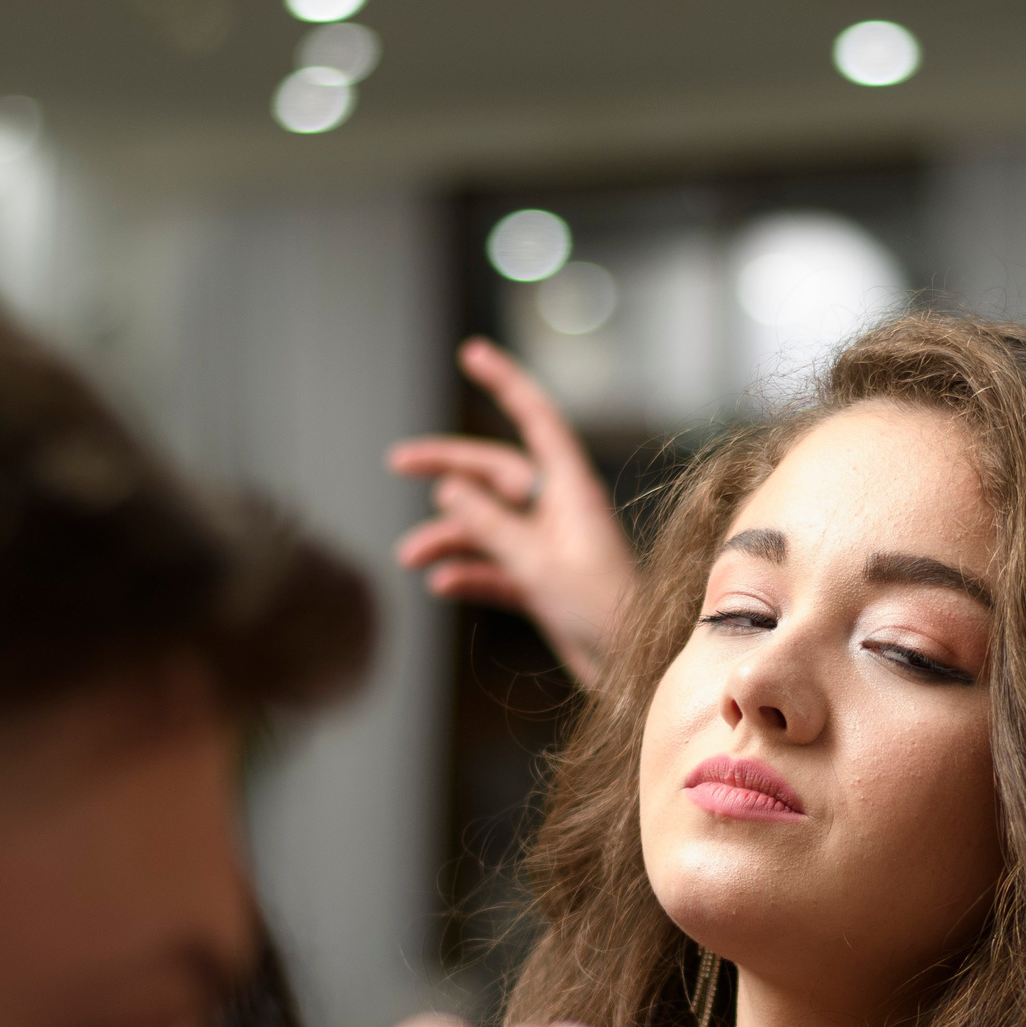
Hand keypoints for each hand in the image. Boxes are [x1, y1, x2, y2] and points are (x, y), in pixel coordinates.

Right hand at [389, 338, 638, 685]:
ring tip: (412, 557)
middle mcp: (561, 511)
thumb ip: (490, 525)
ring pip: (489, 524)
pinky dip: (470, 572)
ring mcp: (551, 547)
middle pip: (496, 472)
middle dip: (448, 468)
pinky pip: (496, 567)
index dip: (506, 383)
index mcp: (572, 490)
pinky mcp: (544, 583)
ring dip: (449, 536)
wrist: (629, 673)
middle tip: (396, 462)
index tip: (472, 353)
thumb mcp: (537, 563)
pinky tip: (443, 584)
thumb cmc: (601, 614)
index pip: (535, 420)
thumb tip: (449, 488)